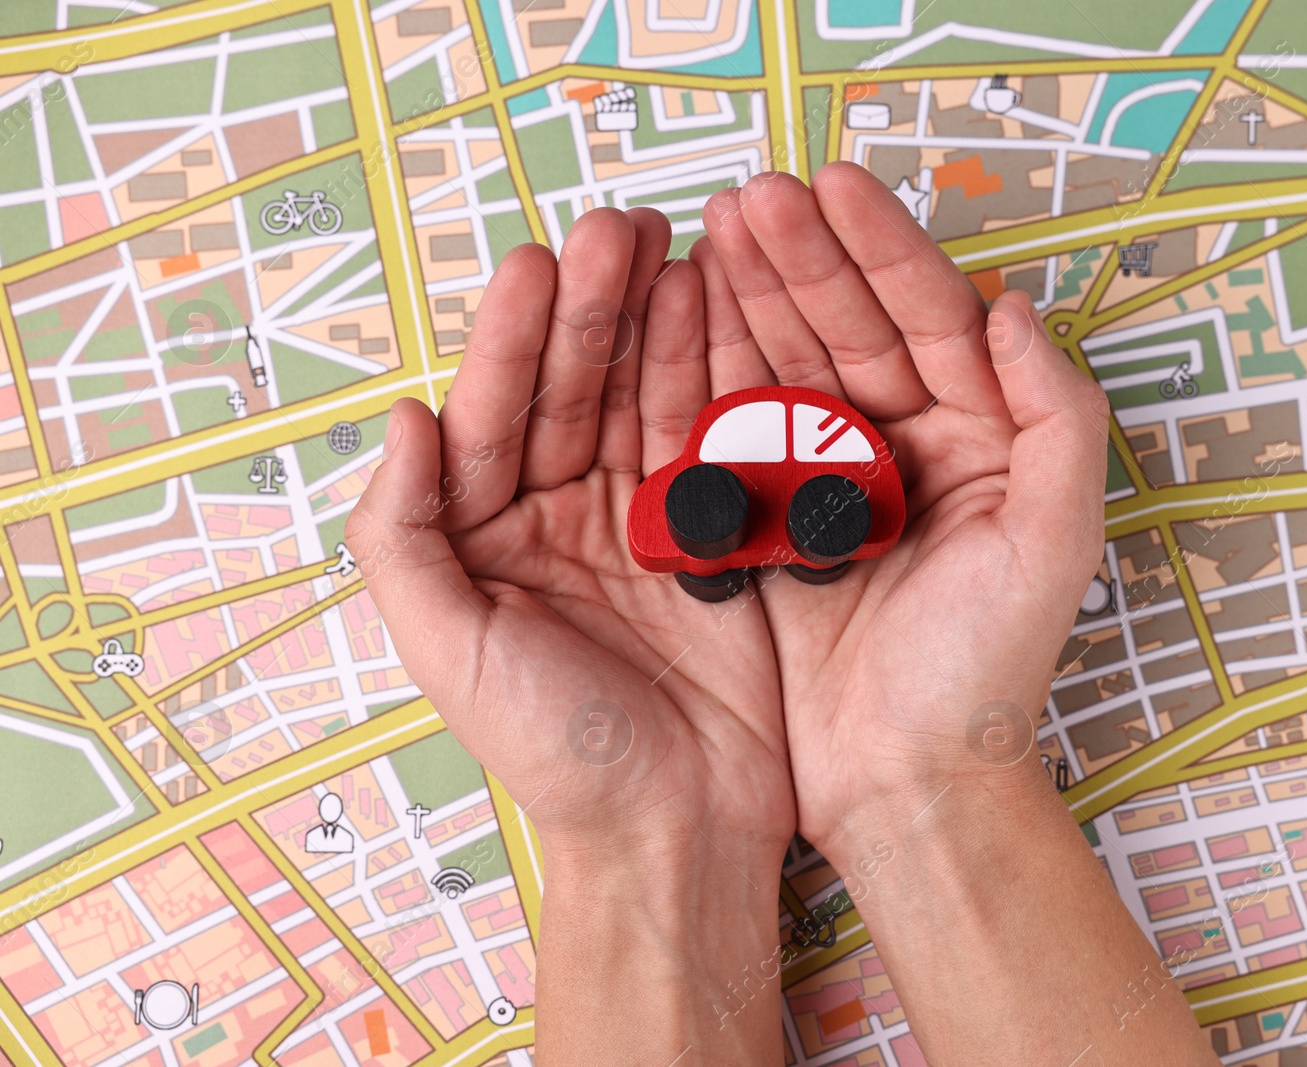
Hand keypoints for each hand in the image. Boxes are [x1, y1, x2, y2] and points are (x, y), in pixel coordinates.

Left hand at [346, 208, 793, 1061]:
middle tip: (622, 226)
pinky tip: (727, 319)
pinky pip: (711, 442)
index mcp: (484, 539)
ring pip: (644, 400)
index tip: (539, 264)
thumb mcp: (447, 650)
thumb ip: (402, 536)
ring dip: (659, 324)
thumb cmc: (556, 751)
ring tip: (681, 249)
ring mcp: (643, 521)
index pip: (490, 417)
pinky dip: (720, 379)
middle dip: (593, 308)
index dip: (512, 339)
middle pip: (571, 390)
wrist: (676, 827)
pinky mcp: (717, 537)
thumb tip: (398, 419)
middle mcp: (559, 517)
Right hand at [697, 163, 1108, 852]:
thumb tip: (1015, 307)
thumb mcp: (1053, 546)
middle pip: (852, 325)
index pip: (931, 316)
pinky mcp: (772, 518)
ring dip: (750, 297)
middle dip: (801, 257)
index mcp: (982, 436)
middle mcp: (908, 444)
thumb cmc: (988, 672)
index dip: (882, 248)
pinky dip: (711, 373)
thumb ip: (1057, 421)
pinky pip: (740, 428)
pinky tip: (679, 320)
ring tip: (703, 236)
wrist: (905, 779)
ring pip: (790, 363)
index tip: (831, 186)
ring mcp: (833, 478)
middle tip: (746, 200)